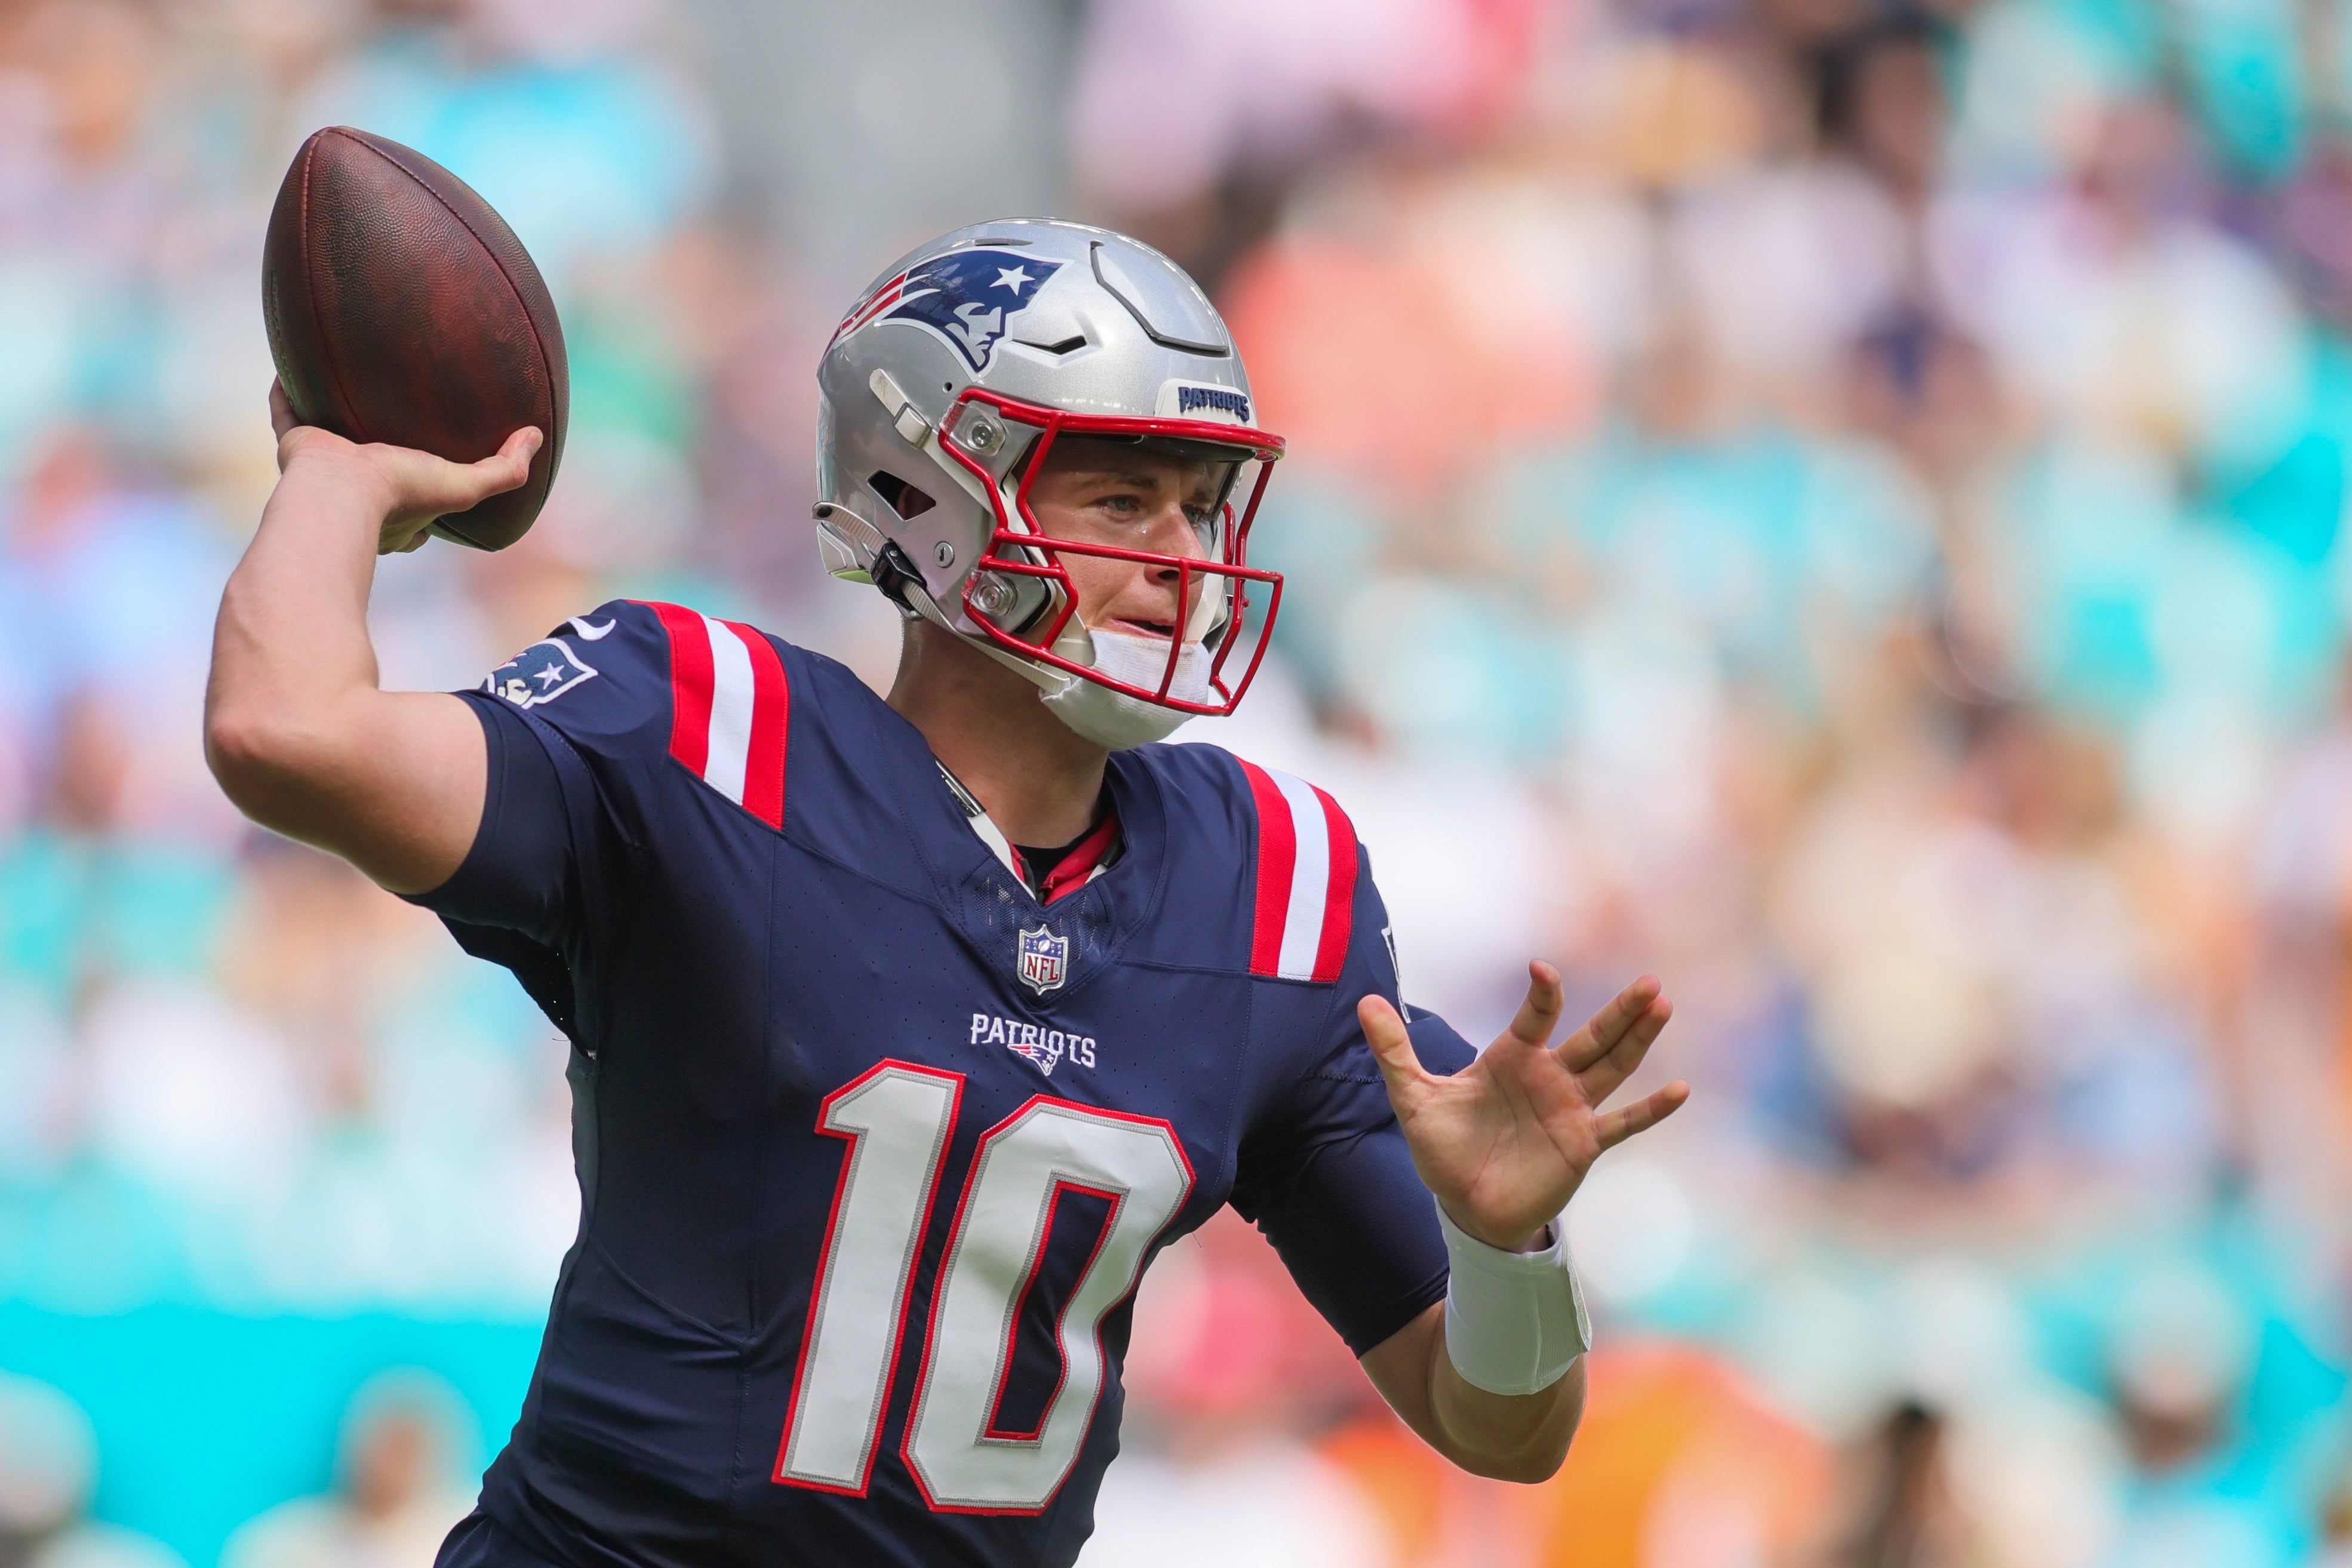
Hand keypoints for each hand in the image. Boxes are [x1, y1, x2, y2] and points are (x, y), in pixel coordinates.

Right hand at [269, 378, 539, 554]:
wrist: (337, 493)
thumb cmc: (401, 495)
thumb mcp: (465, 485)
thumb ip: (506, 468)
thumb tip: (535, 438)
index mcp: (395, 513)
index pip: (414, 513)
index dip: (426, 496)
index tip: (434, 470)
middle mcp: (357, 495)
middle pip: (369, 472)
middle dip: (378, 450)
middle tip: (389, 419)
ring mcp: (323, 470)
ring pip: (329, 438)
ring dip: (334, 415)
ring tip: (344, 383)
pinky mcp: (295, 445)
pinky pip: (287, 411)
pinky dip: (287, 390)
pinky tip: (293, 364)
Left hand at [1361, 964, 1686, 1251]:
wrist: (1464, 1206)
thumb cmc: (1443, 1148)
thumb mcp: (1413, 1097)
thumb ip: (1394, 1051)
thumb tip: (1364, 1003)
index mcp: (1511, 1057)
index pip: (1535, 1016)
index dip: (1542, 993)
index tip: (1541, 971)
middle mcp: (1548, 1076)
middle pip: (1592, 1035)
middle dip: (1620, 1011)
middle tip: (1650, 982)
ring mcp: (1570, 1109)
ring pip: (1612, 1067)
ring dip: (1639, 1040)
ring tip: (1663, 1007)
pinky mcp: (1582, 1144)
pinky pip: (1623, 1124)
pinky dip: (1650, 1109)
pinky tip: (1679, 1090)